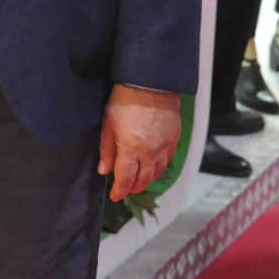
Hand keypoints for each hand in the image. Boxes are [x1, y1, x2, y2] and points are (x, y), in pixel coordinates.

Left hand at [97, 85, 180, 202]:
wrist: (150, 83)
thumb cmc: (126, 100)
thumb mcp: (109, 124)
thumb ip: (107, 150)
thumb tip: (104, 170)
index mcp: (131, 150)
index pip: (125, 179)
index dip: (119, 191)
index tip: (115, 195)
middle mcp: (150, 153)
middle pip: (143, 180)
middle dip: (133, 188)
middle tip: (126, 190)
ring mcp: (164, 147)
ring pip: (157, 173)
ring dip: (147, 181)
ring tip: (139, 182)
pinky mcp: (174, 139)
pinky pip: (168, 161)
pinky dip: (160, 168)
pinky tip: (155, 167)